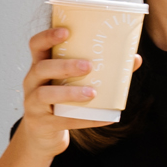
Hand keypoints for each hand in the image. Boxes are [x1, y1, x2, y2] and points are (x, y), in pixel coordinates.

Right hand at [18, 27, 141, 157]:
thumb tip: (134, 59)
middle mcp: (32, 82)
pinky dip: (85, 119)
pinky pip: (62, 120)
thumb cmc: (61, 101)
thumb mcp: (72, 83)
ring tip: (92, 93)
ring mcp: (33, 104)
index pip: (36, 45)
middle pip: (41, 68)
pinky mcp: (41, 124)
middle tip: (88, 66)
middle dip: (64, 66)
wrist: (43, 135)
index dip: (48, 36)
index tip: (66, 31)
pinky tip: (104, 118)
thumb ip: (99, 70)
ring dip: (69, 92)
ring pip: (45, 94)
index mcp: (39, 66)